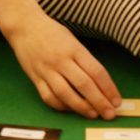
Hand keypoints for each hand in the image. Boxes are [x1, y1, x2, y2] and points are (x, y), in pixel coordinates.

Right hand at [3, 13, 120, 117]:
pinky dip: (61, 106)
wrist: (23, 26)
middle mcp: (60, 60)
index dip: (109, 89)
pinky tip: (71, 108)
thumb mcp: (72, 41)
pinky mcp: (35, 77)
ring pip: (66, 94)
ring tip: (93, 114)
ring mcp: (46, 69)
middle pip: (84, 85)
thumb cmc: (51, 32)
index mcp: (73, 49)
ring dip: (82, 107)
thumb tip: (101, 85)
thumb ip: (85, 60)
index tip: (117, 101)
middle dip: (100, 102)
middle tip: (110, 114)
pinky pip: (49, 97)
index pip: (96, 72)